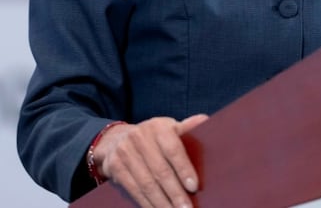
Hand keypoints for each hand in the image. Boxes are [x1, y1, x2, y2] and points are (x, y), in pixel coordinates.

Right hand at [93, 114, 208, 207]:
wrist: (115, 140)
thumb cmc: (152, 137)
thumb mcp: (168, 128)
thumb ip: (186, 129)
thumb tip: (206, 120)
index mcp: (158, 127)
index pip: (173, 150)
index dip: (184, 169)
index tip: (194, 187)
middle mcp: (139, 137)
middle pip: (160, 171)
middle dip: (175, 193)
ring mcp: (125, 152)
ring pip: (146, 183)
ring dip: (162, 202)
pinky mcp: (115, 167)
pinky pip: (134, 189)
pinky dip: (147, 203)